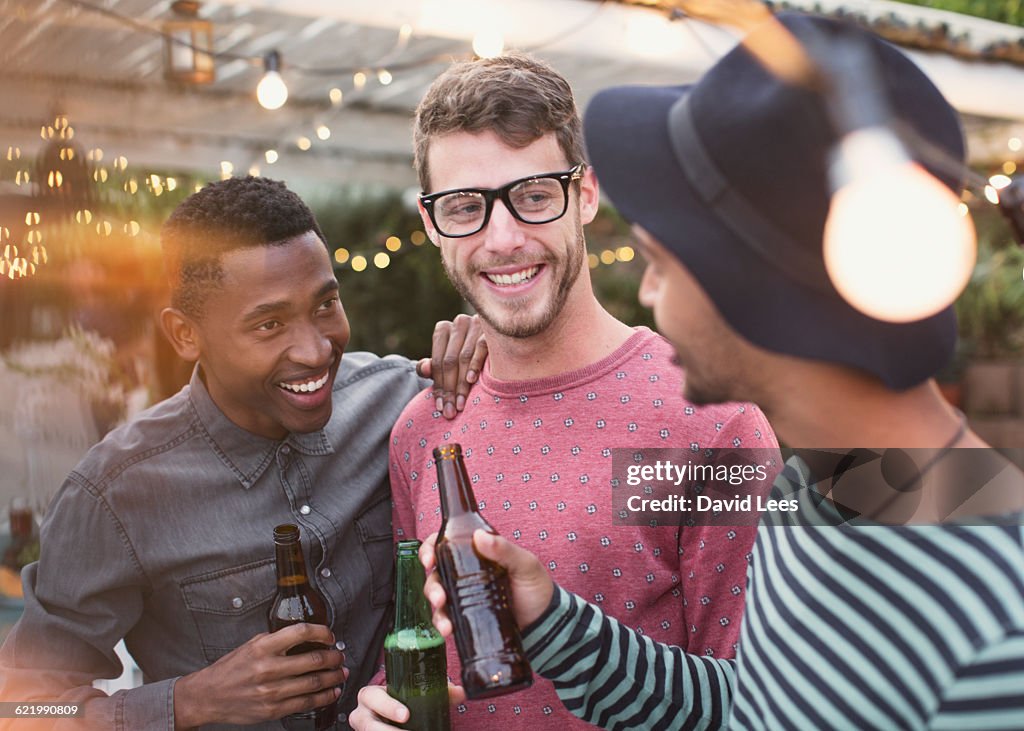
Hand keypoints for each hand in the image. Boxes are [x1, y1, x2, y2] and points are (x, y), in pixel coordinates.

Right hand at [173, 623, 347, 727]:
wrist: (208, 696)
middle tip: (340, 656)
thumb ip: (276, 640)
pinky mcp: (273, 710)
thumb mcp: (251, 645)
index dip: (321, 632)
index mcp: (263, 648)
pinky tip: (332, 692)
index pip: (301, 632)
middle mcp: (268, 668)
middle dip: (334, 657)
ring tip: (341, 673)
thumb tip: (304, 636)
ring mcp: (271, 691)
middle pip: (314, 660)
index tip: (329, 635)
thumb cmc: (230, 669)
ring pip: (314, 683)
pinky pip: (306, 703)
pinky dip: (324, 697)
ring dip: (334, 677)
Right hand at [349, 683, 465, 729]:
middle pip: (367, 724)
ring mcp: (365, 729)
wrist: (390, 717)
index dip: (387, 706)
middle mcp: (363, 714)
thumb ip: (436, 691)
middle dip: (387, 730)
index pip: (371, 696)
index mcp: (370, 696)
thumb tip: (459, 692)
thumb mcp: (411, 695)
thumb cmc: (397, 703)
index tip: (406, 715)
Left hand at [416, 314, 486, 419]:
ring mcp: (476, 323)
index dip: (438, 385)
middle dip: (449, 389)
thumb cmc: (468, 355)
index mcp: (443, 329)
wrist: (502, 342)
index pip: (438, 362)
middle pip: (450, 361)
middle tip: (450, 410)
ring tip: (460, 404)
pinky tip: (471, 380)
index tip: (440, 406)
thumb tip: (424, 369)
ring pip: (464, 358)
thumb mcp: (448, 361)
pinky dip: (475, 365)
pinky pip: (481, 348)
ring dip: (461, 384)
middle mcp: (458, 323)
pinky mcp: (491, 329)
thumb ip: (432, 367)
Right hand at [420, 530, 553, 632]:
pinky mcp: (467, 618)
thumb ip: (505, 549)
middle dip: (432, 585)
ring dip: (435, 609)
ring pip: (438, 598)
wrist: (546, 624)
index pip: (446, 545)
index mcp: (477, 554)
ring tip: (445, 623)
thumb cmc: (537, 588)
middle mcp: (466, 574)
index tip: (429, 559)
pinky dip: (442, 624)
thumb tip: (479, 536)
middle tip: (439, 597)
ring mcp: (465, 597)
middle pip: (436, 574)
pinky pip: (448, 618)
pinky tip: (448, 630)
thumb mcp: (525, 564)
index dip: (430, 549)